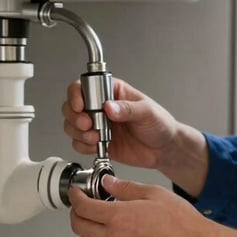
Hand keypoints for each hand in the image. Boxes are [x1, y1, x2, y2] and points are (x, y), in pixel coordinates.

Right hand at [61, 78, 178, 168]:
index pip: (83, 86)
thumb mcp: (147, 112)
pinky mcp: (97, 143)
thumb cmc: (159, 124)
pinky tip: (96, 146)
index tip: (80, 106)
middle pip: (71, 106)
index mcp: (111, 92)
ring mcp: (97, 125)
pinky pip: (79, 144)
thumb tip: (109, 107)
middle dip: (75, 117)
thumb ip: (128, 109)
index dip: (76, 95)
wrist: (164, 149)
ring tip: (95, 137)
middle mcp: (100, 107)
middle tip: (87, 124)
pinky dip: (83, 146)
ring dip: (78, 133)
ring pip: (72, 125)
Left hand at [68, 177, 236, 236]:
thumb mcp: (153, 193)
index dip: (76, 197)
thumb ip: (125, 188)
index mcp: (119, 218)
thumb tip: (108, 183)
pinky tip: (116, 232)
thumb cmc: (180, 221)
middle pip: (79, 226)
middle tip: (84, 205)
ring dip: (87, 229)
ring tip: (100, 219)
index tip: (77, 193)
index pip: (83, 207)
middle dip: (77, 213)